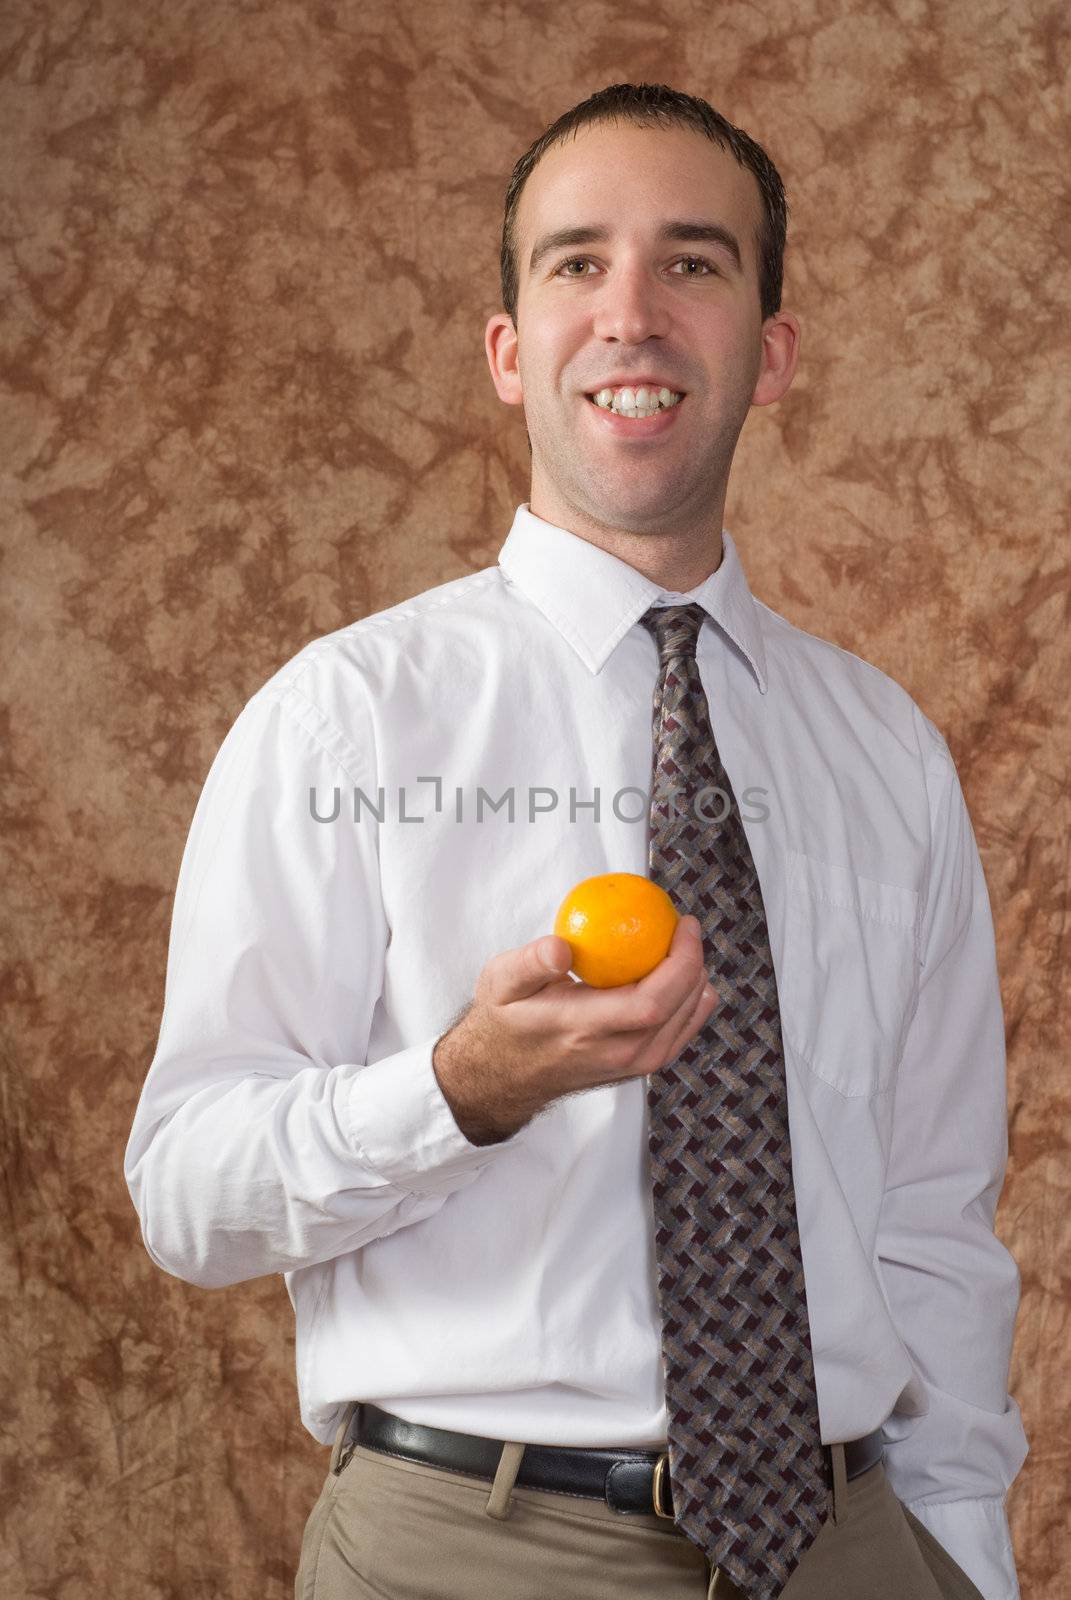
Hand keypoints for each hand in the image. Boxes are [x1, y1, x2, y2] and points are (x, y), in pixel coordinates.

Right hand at [432, 915, 717, 1143]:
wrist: (502, 1075)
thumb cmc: (504, 1020)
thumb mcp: (501, 983)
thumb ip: (529, 963)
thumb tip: (560, 946)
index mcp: (584, 1028)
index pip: (652, 1002)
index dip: (681, 962)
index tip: (683, 925)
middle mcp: (614, 1054)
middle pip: (677, 1011)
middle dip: (694, 964)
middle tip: (687, 927)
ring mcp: (628, 1067)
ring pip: (683, 1026)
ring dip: (695, 984)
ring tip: (687, 948)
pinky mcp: (634, 1070)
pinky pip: (676, 1038)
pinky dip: (690, 1008)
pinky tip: (690, 982)